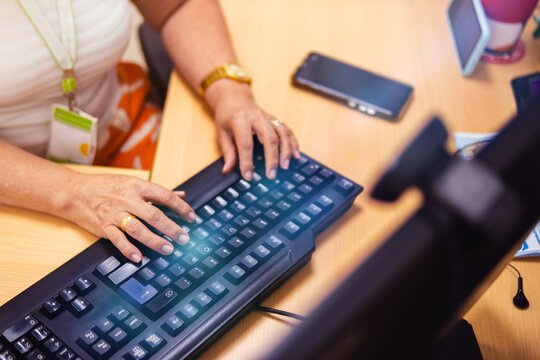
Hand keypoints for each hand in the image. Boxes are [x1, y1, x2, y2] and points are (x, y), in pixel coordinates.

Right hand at [64, 173, 195, 261]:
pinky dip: (128, 249)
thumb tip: (182, 195)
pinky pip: (117, 239)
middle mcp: (127, 199)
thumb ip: (158, 192)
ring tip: (168, 249)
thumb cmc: (106, 186)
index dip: (181, 207)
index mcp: (137, 186)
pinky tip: (138, 258)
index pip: (165, 195)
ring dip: (154, 240)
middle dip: (171, 228)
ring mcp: (114, 214)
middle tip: (185, 238)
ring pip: (137, 228)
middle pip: (154, 215)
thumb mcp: (133, 183)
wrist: (74, 192)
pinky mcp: (103, 227)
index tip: (192, 218)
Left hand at [206, 81, 299, 179]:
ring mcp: (268, 117)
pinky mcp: (275, 119)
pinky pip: (287, 130)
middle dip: (271, 158)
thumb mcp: (222, 133)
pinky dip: (293, 143)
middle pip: (269, 138)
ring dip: (285, 151)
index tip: (248, 176)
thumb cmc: (227, 117)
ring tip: (285, 166)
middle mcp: (256, 117)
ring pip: (281, 133)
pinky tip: (295, 155)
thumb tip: (227, 170)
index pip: (245, 144)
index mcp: (240, 120)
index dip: (247, 162)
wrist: (235, 98)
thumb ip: (227, 152)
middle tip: (271, 175)